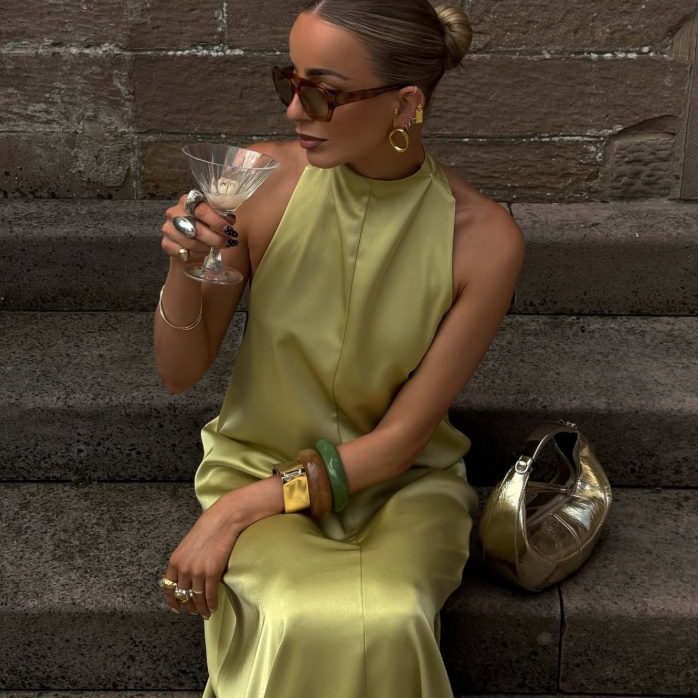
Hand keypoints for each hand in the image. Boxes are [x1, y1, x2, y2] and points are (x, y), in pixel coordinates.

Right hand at [160, 193, 237, 261]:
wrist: (187, 240)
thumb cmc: (203, 225)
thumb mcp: (213, 216)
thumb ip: (221, 216)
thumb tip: (230, 221)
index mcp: (187, 201)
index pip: (202, 210)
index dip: (217, 222)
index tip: (230, 230)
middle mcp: (174, 212)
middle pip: (197, 229)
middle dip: (216, 238)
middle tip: (228, 242)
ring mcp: (167, 228)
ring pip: (192, 242)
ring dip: (208, 247)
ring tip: (216, 247)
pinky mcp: (165, 243)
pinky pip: (185, 252)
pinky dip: (198, 254)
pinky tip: (204, 251)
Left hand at [161, 489, 246, 618]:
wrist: (223, 519)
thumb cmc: (209, 528)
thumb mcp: (189, 544)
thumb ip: (186, 560)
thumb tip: (189, 575)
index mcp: (175, 560)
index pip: (168, 587)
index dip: (172, 601)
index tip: (177, 608)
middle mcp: (183, 568)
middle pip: (183, 596)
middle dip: (189, 607)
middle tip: (195, 612)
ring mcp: (197, 571)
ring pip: (196, 598)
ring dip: (201, 609)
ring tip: (205, 613)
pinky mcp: (211, 572)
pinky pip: (210, 595)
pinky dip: (211, 604)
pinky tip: (213, 607)